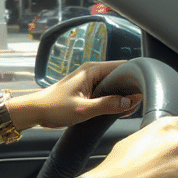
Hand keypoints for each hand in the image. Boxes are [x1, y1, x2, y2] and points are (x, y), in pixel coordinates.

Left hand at [9, 60, 142, 130]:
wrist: (35, 111)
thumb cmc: (54, 108)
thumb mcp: (83, 109)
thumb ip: (108, 105)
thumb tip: (130, 101)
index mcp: (92, 70)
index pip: (122, 67)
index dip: (134, 78)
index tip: (142, 91)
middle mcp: (91, 71)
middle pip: (120, 76)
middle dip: (129, 89)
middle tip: (134, 105)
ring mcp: (89, 80)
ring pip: (113, 84)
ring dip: (120, 96)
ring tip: (125, 109)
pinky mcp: (86, 89)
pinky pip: (105, 91)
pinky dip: (112, 99)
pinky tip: (114, 110)